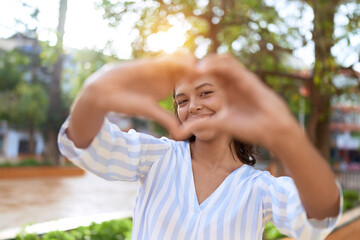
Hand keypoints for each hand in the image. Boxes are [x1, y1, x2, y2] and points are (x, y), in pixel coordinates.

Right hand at [76, 51, 195, 139]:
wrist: (105, 91)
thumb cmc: (126, 104)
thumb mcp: (150, 111)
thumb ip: (166, 119)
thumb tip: (182, 135)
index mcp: (168, 88)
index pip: (191, 82)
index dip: (201, 83)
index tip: (205, 88)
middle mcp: (166, 77)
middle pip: (191, 68)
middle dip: (200, 70)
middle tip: (203, 76)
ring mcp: (160, 68)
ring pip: (183, 59)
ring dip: (191, 63)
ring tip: (192, 70)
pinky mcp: (153, 62)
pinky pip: (171, 56)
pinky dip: (180, 58)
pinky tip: (182, 64)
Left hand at [185, 54, 299, 148]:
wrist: (271, 130)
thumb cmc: (249, 128)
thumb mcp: (219, 124)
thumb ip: (201, 124)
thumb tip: (181, 131)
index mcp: (225, 92)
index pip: (206, 78)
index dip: (192, 76)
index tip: (177, 79)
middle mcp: (231, 83)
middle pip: (211, 66)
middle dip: (196, 65)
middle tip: (179, 68)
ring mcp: (239, 78)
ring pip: (219, 61)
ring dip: (204, 62)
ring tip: (189, 67)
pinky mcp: (247, 77)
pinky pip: (229, 64)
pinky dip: (215, 63)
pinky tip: (201, 69)